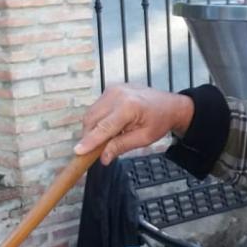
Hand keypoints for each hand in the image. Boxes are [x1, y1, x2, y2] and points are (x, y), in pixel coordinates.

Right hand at [76, 84, 194, 164]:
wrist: (169, 104)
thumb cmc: (159, 122)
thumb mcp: (144, 139)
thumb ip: (121, 146)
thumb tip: (103, 158)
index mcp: (128, 107)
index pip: (103, 128)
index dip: (90, 141)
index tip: (77, 152)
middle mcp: (117, 95)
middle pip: (92, 120)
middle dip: (90, 137)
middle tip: (97, 151)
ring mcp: (112, 89)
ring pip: (91, 114)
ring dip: (93, 128)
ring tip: (112, 136)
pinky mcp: (110, 89)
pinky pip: (96, 108)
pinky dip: (98, 120)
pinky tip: (112, 126)